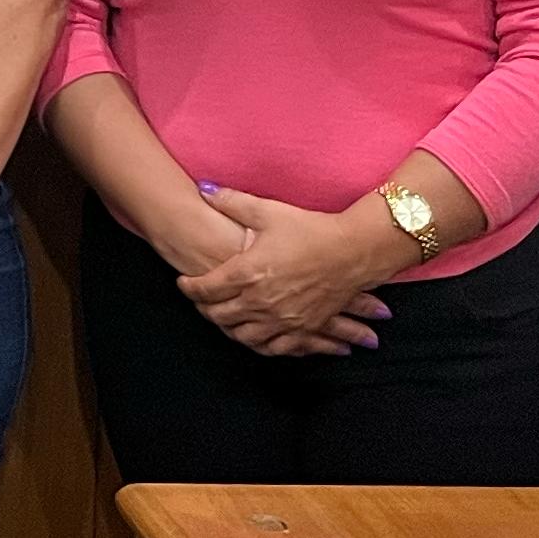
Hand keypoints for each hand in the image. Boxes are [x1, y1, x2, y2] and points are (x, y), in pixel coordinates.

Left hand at [179, 189, 395, 357]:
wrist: (354, 250)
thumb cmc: (311, 229)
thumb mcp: (268, 211)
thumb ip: (232, 201)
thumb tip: (204, 189)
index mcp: (248, 273)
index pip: (205, 289)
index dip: (189, 287)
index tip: (184, 283)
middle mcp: (261, 301)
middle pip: (219, 316)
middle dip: (204, 310)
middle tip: (200, 301)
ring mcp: (283, 319)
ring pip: (243, 337)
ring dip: (228, 330)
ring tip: (224, 319)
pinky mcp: (304, 329)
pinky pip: (275, 349)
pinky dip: (260, 345)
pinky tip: (255, 338)